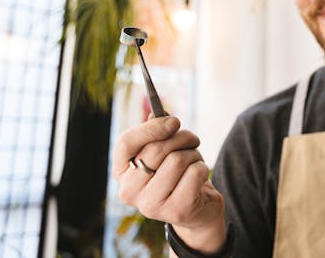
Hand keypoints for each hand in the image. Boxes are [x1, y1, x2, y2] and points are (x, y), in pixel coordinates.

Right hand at [112, 116, 227, 252]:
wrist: (197, 210)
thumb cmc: (178, 174)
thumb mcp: (165, 151)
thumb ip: (157, 131)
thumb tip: (157, 114)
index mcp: (121, 172)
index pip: (125, 142)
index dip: (151, 128)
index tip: (174, 121)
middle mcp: (129, 191)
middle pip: (156, 149)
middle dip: (182, 138)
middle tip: (192, 139)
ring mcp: (150, 205)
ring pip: (178, 159)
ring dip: (194, 154)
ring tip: (194, 162)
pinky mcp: (176, 210)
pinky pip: (195, 172)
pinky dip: (203, 167)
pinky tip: (199, 178)